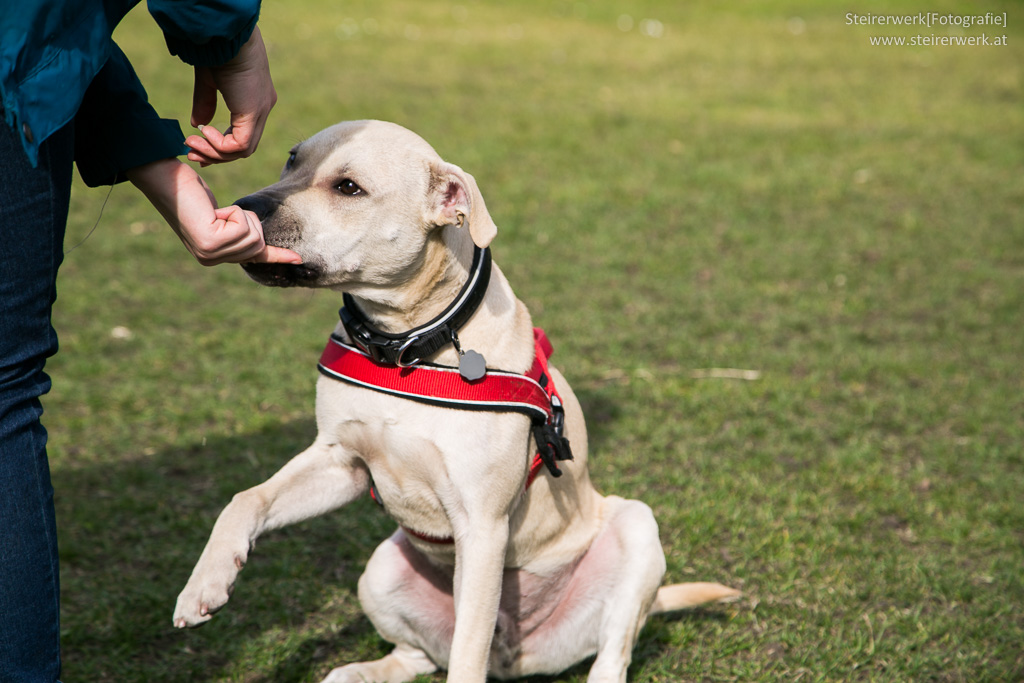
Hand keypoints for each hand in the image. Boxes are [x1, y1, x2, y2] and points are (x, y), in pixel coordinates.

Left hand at [127, 158, 301, 265]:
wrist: (166, 181)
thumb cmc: (191, 193)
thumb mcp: (220, 216)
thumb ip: (237, 233)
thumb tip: (260, 246)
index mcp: (212, 257)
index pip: (252, 257)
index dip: (276, 256)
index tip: (298, 259)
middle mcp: (210, 260)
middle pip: (258, 243)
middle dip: (250, 221)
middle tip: (223, 213)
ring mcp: (209, 254)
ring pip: (253, 235)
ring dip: (242, 216)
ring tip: (218, 212)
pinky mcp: (210, 242)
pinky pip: (243, 225)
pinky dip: (235, 211)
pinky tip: (215, 211)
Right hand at [186, 26, 275, 165]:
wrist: (225, 38)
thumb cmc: (217, 51)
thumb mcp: (209, 82)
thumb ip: (206, 104)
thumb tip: (197, 125)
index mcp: (255, 100)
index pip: (244, 135)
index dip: (221, 147)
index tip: (198, 147)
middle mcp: (263, 108)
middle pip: (244, 148)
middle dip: (216, 155)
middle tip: (191, 154)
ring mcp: (261, 112)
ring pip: (243, 151)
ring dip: (214, 152)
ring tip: (191, 143)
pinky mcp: (254, 113)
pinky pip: (240, 145)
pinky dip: (219, 145)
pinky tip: (203, 131)